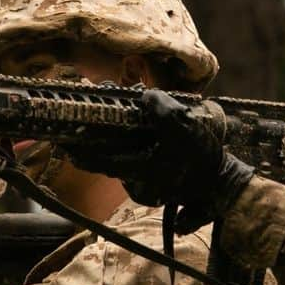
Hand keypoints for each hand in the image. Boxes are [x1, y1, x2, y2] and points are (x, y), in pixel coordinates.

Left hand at [67, 89, 254, 230]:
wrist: (222, 184)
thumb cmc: (205, 158)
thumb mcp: (188, 128)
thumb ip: (164, 111)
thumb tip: (146, 96)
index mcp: (141, 170)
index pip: (101, 160)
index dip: (80, 150)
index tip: (63, 141)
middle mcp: (138, 184)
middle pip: (107, 163)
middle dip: (91, 147)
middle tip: (72, 133)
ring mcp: (145, 188)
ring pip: (120, 166)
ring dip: (110, 149)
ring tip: (98, 131)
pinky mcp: (154, 187)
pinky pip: (133, 169)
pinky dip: (127, 155)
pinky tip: (127, 140)